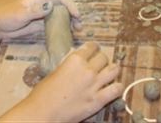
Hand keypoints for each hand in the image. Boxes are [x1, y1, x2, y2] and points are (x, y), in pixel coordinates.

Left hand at [0, 0, 79, 39]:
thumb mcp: (20, 14)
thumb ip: (34, 11)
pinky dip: (62, 29)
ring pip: (61, 16)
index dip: (70, 5)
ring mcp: (43, 15)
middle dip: (73, 15)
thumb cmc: (6, 16)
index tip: (76, 16)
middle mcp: (44, 5)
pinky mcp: (40, 24)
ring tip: (76, 32)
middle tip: (78, 27)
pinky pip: (54, 25)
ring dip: (70, 22)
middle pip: (63, 7)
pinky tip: (66, 35)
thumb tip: (50, 6)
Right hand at [1, 42, 121, 122]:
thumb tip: (77, 62)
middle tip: (99, 64)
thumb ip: (69, 65)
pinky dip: (117, 87)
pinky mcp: (98, 100)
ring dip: (112, 70)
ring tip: (110, 73)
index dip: (94, 48)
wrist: (43, 113)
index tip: (94, 50)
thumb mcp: (55, 72)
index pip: (92, 47)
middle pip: (104, 58)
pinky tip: (114, 88)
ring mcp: (94, 85)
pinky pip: (116, 89)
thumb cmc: (43, 94)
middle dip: (102, 60)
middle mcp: (87, 70)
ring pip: (114, 70)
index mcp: (75, 60)